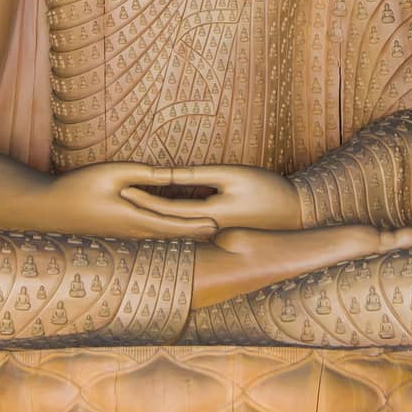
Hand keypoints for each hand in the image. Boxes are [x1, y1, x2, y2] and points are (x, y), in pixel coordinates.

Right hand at [45, 163, 218, 241]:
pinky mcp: (116, 230)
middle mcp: (131, 231)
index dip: (196, 225)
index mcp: (134, 219)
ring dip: (181, 232)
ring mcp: (123, 233)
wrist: (48, 208)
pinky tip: (170, 225)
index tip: (218, 224)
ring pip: (159, 234)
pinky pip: (147, 232)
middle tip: (219, 230)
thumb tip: (170, 175)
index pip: (173, 225)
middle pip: (170, 233)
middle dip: (194, 231)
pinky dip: (164, 230)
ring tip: (202, 229)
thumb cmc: (78, 187)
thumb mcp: (113, 173)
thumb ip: (144, 175)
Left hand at [122, 164, 301, 230]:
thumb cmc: (268, 189)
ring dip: (153, 221)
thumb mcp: (232, 175)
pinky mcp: (219, 235)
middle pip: (166, 224)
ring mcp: (213, 237)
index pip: (166, 210)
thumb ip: (198, 176)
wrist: (297, 213)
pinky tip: (155, 214)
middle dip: (140, 213)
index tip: (121, 188)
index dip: (143, 198)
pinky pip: (187, 229)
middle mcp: (208, 232)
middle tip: (114, 200)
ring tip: (127, 209)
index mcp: (209, 218)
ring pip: (175, 230)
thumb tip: (169, 174)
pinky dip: (170, 222)